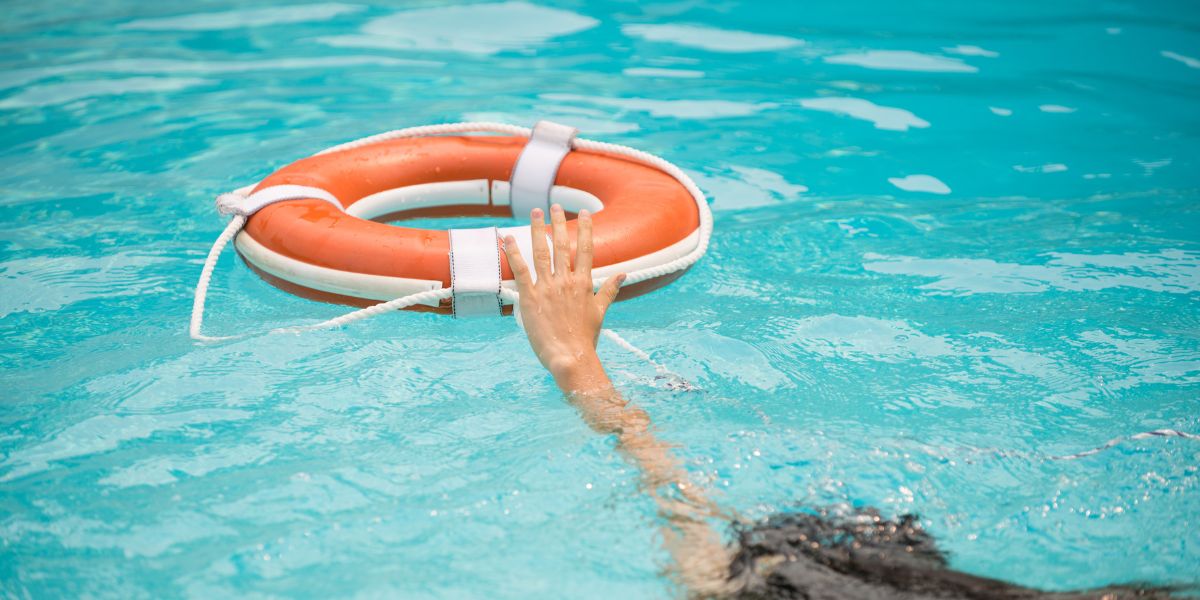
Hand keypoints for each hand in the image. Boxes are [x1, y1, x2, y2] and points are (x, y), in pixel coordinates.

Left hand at [502, 204, 624, 392]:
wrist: (571, 357)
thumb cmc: (586, 338)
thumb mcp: (600, 312)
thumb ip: (610, 290)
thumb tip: (622, 275)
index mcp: (584, 284)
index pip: (586, 249)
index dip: (585, 229)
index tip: (583, 213)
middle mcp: (566, 281)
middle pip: (562, 245)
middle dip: (558, 223)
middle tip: (554, 206)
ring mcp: (548, 288)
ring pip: (541, 252)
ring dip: (537, 230)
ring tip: (534, 212)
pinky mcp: (531, 298)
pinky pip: (521, 270)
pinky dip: (514, 253)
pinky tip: (508, 238)